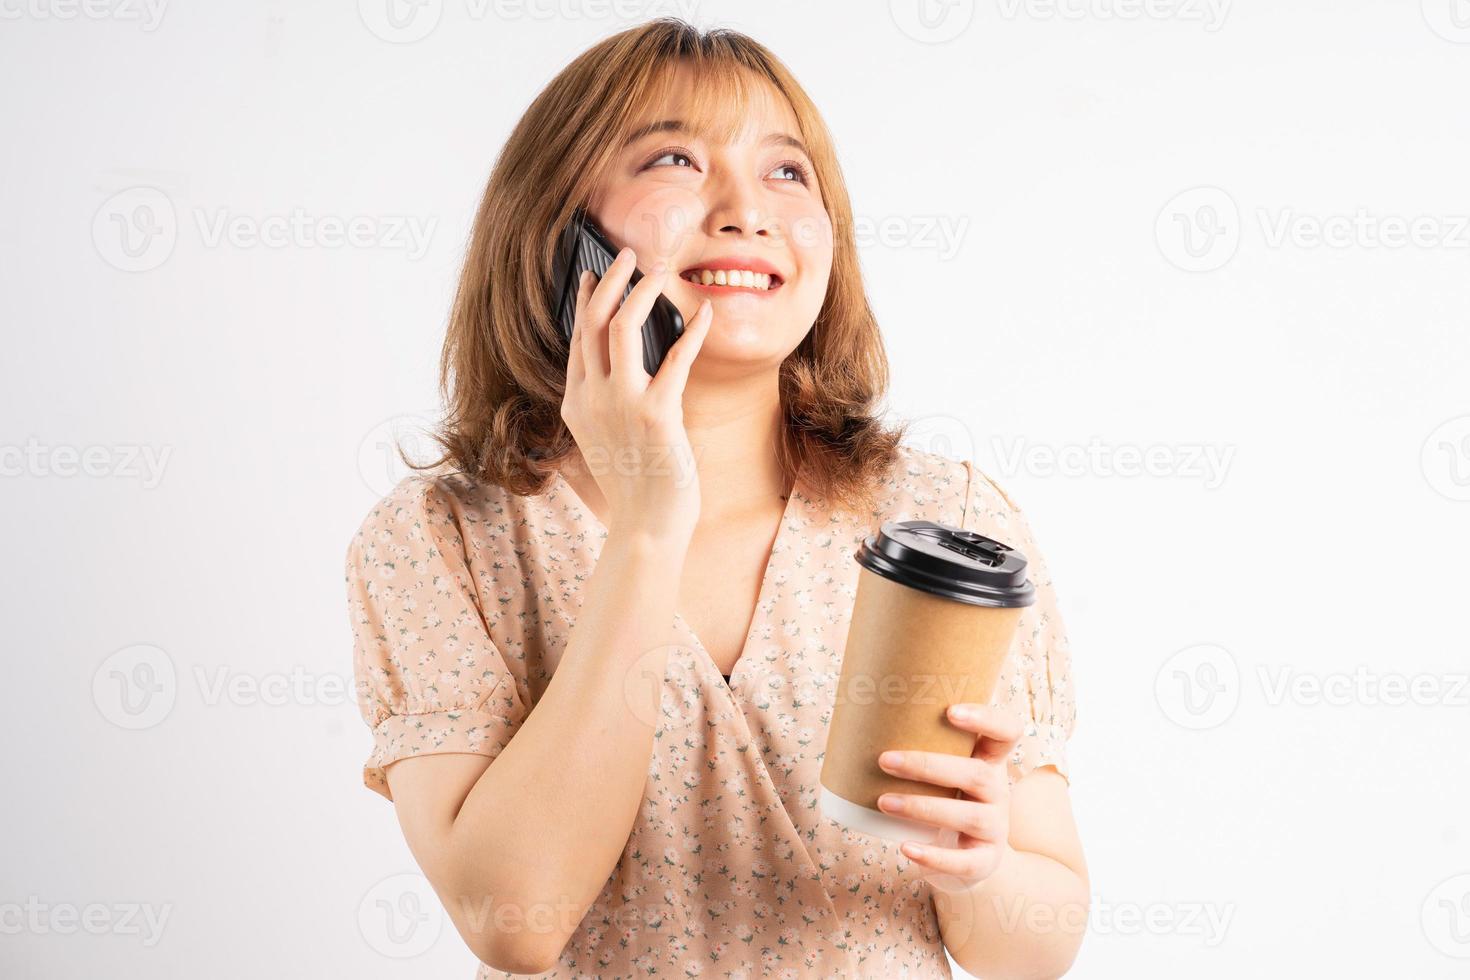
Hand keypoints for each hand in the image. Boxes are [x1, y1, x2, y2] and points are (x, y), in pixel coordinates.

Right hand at [561, 246, 713, 541]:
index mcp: (576, 404)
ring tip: (660, 272)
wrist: (645, 527)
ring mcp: (621, 405)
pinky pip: (675, 358)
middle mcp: (592, 399)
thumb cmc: (634, 486)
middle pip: (594, 322)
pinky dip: (693, 331)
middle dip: (610, 280)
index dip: (584, 301)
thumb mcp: (605, 439)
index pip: (577, 339)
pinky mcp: (656, 414)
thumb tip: (624, 365)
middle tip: (627, 255)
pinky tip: (707, 313)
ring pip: (623, 327)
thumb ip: (605, 402)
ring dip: (642, 292)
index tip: (592, 274)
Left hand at [875, 703, 1022, 891]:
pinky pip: (963, 861)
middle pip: (976, 774)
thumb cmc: (947, 801)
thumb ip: (923, 749)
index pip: (1006, 732)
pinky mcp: (984, 861)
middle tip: (884, 760)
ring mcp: (995, 828)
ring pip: (968, 815)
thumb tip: (862, 723)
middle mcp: (999, 792)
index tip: (950, 711)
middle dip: (928, 766)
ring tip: (884, 802)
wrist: (971, 858)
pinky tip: (906, 848)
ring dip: (922, 807)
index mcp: (990, 762)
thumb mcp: (946, 774)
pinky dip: (933, 856)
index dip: (986, 718)